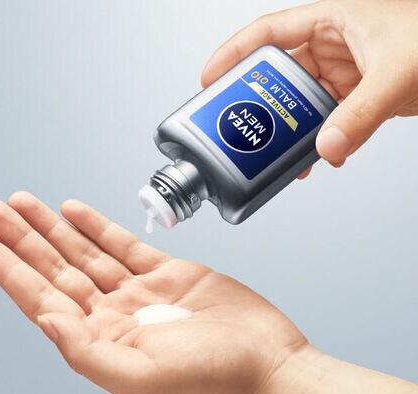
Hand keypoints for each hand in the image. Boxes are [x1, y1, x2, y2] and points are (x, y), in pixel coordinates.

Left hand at [0, 192, 308, 393]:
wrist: (266, 365)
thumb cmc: (213, 381)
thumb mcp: (143, 377)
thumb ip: (88, 351)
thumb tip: (45, 319)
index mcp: (103, 342)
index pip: (43, 300)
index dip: (10, 271)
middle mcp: (116, 315)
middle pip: (58, 269)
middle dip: (25, 239)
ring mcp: (141, 292)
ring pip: (87, 252)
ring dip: (55, 228)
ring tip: (25, 203)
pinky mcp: (169, 273)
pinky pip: (124, 245)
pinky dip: (98, 226)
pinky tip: (75, 212)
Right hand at [201, 0, 417, 175]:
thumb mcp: (397, 71)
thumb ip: (361, 113)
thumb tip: (327, 148)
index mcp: (330, 21)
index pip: (268, 33)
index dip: (233, 54)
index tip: (209, 79)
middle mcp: (330, 47)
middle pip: (277, 76)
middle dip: (259, 103)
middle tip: (241, 127)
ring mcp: (340, 75)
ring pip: (299, 105)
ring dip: (289, 132)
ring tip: (278, 154)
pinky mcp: (353, 99)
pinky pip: (323, 122)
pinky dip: (317, 142)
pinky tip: (319, 158)